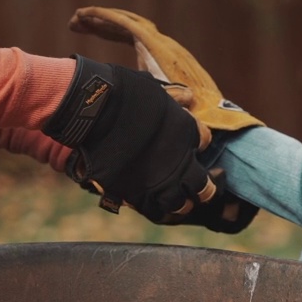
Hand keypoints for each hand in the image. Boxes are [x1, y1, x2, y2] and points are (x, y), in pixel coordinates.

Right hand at [67, 7, 264, 232]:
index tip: (191, 142)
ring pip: (181, 205)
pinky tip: (153, 204)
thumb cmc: (125, 94)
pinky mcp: (137, 195)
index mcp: (187, 131)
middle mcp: (180, 161)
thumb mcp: (155, 89)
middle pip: (203, 186)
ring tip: (176, 199)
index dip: (198, 142)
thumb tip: (189, 97)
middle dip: (202, 187)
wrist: (97, 113)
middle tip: (196, 186)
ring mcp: (161, 182)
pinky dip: (156, 209)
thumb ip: (173, 96)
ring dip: (181, 202)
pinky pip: (154, 211)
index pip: (205, 141)